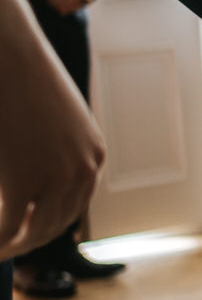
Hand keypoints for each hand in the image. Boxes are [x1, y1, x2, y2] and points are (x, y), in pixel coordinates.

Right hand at [0, 0, 104, 260]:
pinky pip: (7, 229)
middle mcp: (85, 169)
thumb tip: (34, 184)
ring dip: (11, 246)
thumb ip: (53, 151)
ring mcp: (58, 177)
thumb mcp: (51, 120)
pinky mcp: (23, 180)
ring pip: (34, 232)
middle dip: (28, 242)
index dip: (47, 225)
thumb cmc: (21, 79)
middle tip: (3, 249)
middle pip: (57, 224)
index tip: (24, 235)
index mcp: (94, 155)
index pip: (75, 206)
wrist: (6, 51)